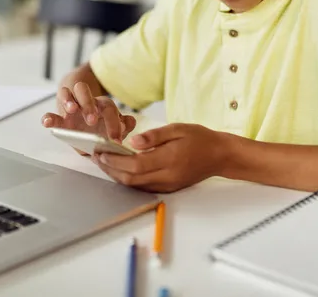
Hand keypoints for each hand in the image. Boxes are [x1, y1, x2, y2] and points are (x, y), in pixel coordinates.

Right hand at [41, 82, 135, 142]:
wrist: (84, 125)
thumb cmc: (100, 127)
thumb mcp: (112, 127)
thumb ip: (122, 125)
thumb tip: (129, 122)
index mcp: (100, 105)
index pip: (108, 107)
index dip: (113, 122)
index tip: (115, 139)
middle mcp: (84, 101)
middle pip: (84, 91)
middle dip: (88, 104)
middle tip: (91, 120)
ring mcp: (69, 107)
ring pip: (67, 94)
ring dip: (69, 101)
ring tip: (71, 110)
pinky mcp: (58, 118)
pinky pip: (50, 114)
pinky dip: (48, 117)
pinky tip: (47, 122)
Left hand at [92, 123, 226, 192]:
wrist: (219, 156)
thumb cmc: (200, 139)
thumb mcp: (178, 129)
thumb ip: (154, 136)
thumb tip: (132, 142)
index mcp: (169, 159)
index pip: (135, 164)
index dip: (115, 161)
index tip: (101, 152)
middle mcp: (167, 176)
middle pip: (131, 179)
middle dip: (111, 170)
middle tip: (97, 158)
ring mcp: (168, 185)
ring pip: (136, 186)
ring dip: (118, 176)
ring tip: (104, 164)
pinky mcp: (169, 188)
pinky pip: (144, 187)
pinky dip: (129, 180)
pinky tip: (121, 170)